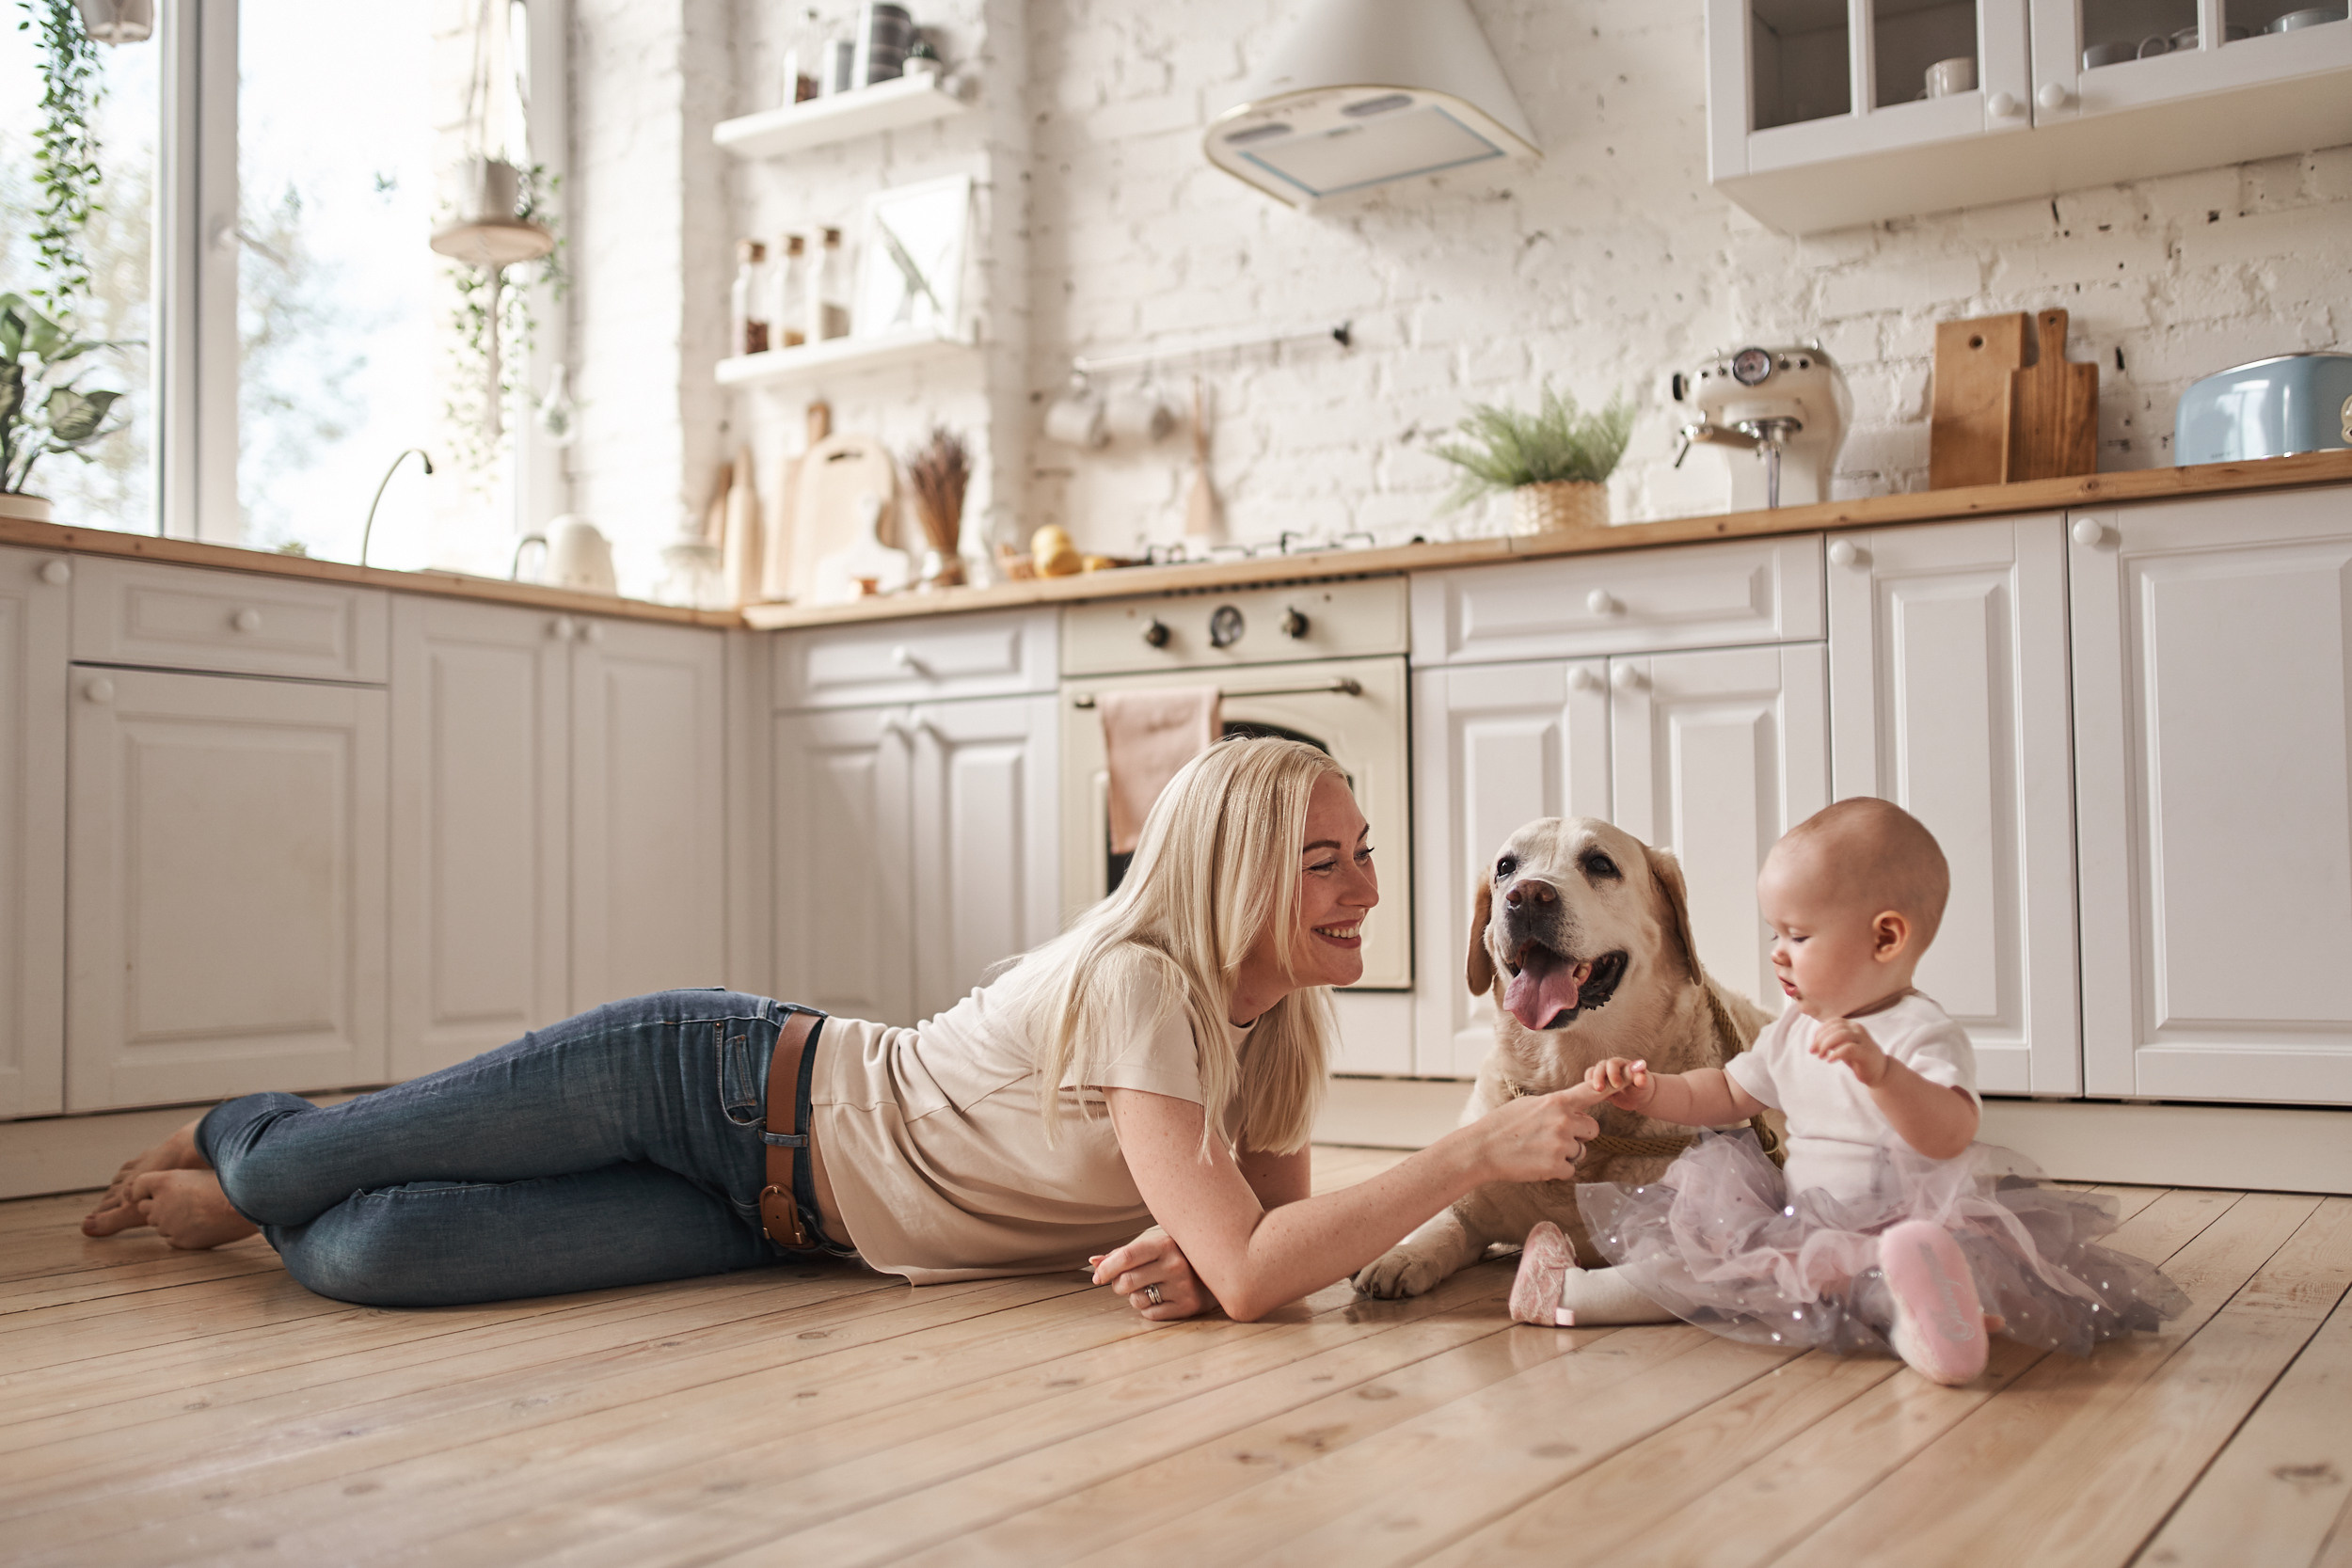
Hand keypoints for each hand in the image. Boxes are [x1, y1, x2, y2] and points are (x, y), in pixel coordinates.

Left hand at [1090, 1230, 1213, 1320]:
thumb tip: (1093, 1262)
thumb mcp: (1153, 1244)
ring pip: (1136, 1300)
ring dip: (1134, 1297)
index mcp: (1165, 1243)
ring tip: (1149, 1287)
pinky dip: (1149, 1309)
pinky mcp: (1189, 1306)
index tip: (1097, 1277)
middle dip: (1118, 1284)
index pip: (1125, 1257)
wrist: (1221, 1266)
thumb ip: (1122, 1253)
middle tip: (1127, 1281)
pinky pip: (1150, 1314)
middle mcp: (1176, 1265)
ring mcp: (1184, 1287)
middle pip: (1125, 1282)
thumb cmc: (1177, 1253)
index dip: (1106, 1269)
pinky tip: (1162, 1297)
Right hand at [1472, 1090, 1599, 1185]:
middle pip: (1593, 1129)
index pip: (1591, 1092)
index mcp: (1556, 1102)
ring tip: (1539, 1151)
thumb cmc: (1502, 1125)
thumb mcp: (1529, 1105)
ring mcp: (1561, 1144)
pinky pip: (1570, 1170)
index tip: (1627, 1078)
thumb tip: (1568, 1108)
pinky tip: (1538, 1163)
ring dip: (1566, 1154)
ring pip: (1580, 1151)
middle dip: (1579, 1135)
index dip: (1610, 1087)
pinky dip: (1557, 1170)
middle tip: (1553, 1138)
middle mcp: (1563, 1121)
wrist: (1482, 1149)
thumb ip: (1553, 1106)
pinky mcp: (1557, 1166)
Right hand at [1584, 1056, 1656, 1110]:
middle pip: (1600, 1067)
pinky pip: (1589, 1080)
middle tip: (1600, 1089)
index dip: (1613, 1073)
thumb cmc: (1642, 1088)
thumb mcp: (1644, 1085)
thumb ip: (1641, 1080)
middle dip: (1599, 1077)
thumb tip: (1641, 1077)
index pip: (1613, 1063)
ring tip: (1594, 1091)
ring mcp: (1604, 1074)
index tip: (1617, 1085)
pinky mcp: (1599, 1083)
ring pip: (1593, 1072)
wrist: (1638, 1097)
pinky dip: (1587, 1085)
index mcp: (1622, 1064)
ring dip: (1591, 1080)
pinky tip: (1589, 1093)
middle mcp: (1611, 1067)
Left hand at [1811, 1019, 1888, 1085]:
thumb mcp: (1842, 1047)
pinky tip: (1830, 1060)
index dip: (1819, 1032)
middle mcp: (1858, 1029)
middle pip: (1835, 1028)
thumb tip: (1815, 1043)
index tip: (1813, 1046)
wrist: (1880, 1072)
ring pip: (1841, 1035)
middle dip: (1820, 1040)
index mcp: (1852, 1026)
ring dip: (1827, 1045)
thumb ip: (1831, 1041)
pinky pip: (1848, 1048)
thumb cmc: (1857, 1058)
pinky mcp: (1866, 1052)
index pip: (1832, 1022)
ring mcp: (1863, 1040)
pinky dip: (1836, 1053)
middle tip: (1814, 1052)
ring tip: (1821, 1056)